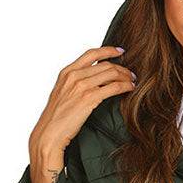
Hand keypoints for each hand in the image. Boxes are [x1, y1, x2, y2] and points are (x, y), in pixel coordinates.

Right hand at [27, 46, 135, 182]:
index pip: (91, 54)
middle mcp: (74, 76)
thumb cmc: (56, 118)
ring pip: (111, 73)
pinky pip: (113, 87)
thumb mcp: (62, 93)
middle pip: (105, 64)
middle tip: (130, 74)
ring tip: (132, 81)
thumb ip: (74, 83)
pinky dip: (125, 86)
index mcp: (67, 72)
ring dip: (125, 76)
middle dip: (121, 68)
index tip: (120, 51)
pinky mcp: (89, 98)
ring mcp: (82, 86)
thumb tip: (91, 81)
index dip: (108, 50)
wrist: (49, 132)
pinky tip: (130, 88)